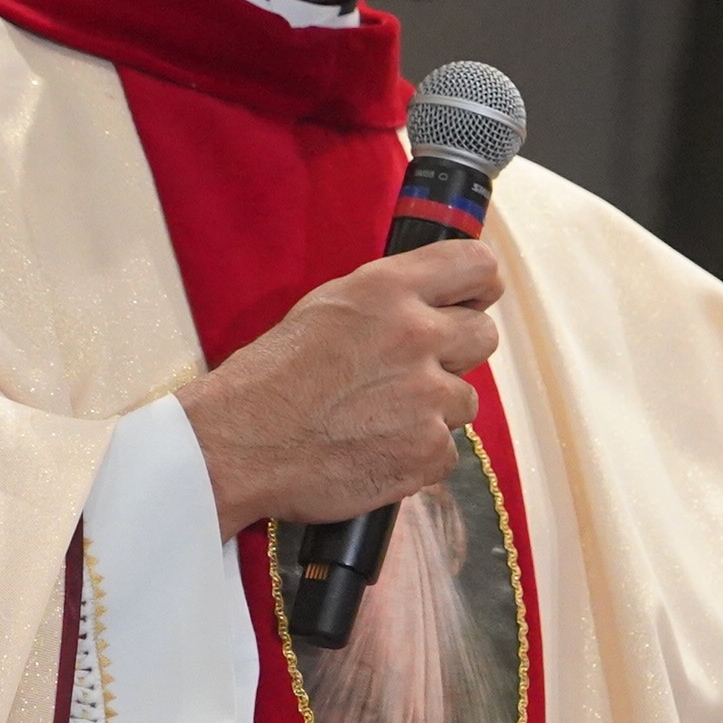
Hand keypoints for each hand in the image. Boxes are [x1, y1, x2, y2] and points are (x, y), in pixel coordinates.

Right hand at [182, 241, 503, 534]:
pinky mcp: (428, 450)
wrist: (238, 445)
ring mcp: (428, 396)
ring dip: (433, 411)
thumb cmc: (271, 378)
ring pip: (465, 401)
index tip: (470, 303)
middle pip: (484, 335)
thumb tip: (434, 304)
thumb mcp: (327, 308)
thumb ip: (389, 301)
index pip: (478, 265)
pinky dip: (417, 456)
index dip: (479, 288)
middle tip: (414, 373)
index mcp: (388, 290)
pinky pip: (447, 452)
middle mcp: (416, 336)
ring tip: (378, 419)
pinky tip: (376, 451)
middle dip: (456, 354)